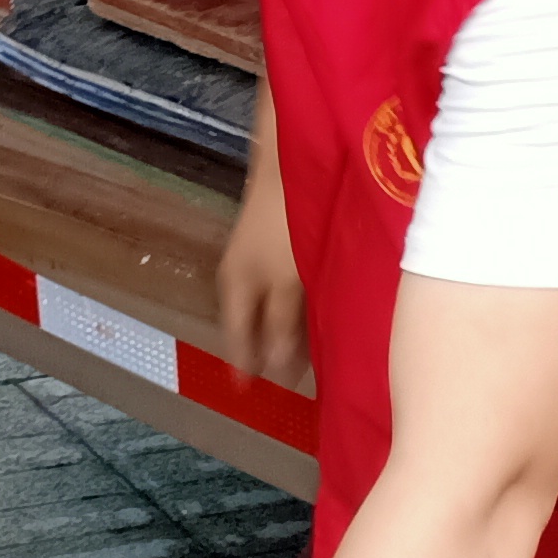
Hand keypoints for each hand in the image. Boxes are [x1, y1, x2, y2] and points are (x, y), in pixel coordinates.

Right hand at [215, 173, 308, 395]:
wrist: (290, 164)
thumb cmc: (285, 226)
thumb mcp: (286, 283)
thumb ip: (283, 325)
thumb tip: (279, 368)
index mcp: (235, 288)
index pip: (236, 338)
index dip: (245, 366)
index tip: (250, 393)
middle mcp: (243, 277)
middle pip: (255, 324)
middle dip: (271, 351)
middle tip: (293, 382)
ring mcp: (260, 258)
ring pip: (273, 307)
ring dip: (289, 329)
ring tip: (315, 355)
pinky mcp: (280, 244)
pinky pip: (287, 289)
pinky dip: (300, 306)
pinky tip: (322, 312)